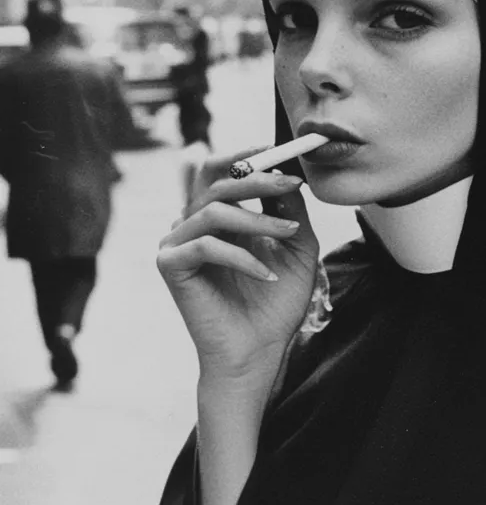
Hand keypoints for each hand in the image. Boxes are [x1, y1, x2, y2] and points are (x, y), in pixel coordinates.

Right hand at [157, 147, 319, 394]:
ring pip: (213, 210)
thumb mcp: (295, 249)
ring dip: (258, 220)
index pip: (221, 171)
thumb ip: (290, 211)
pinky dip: (242, 257)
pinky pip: (206, 246)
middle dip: (257, 178)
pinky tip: (267, 276)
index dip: (246, 156)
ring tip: (289, 235)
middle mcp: (192, 224)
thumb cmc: (274, 304)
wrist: (258, 353)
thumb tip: (289, 177)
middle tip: (290, 185)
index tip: (279, 151)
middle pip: (215, 180)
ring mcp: (177, 243)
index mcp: (218, 216)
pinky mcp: (170, 266)